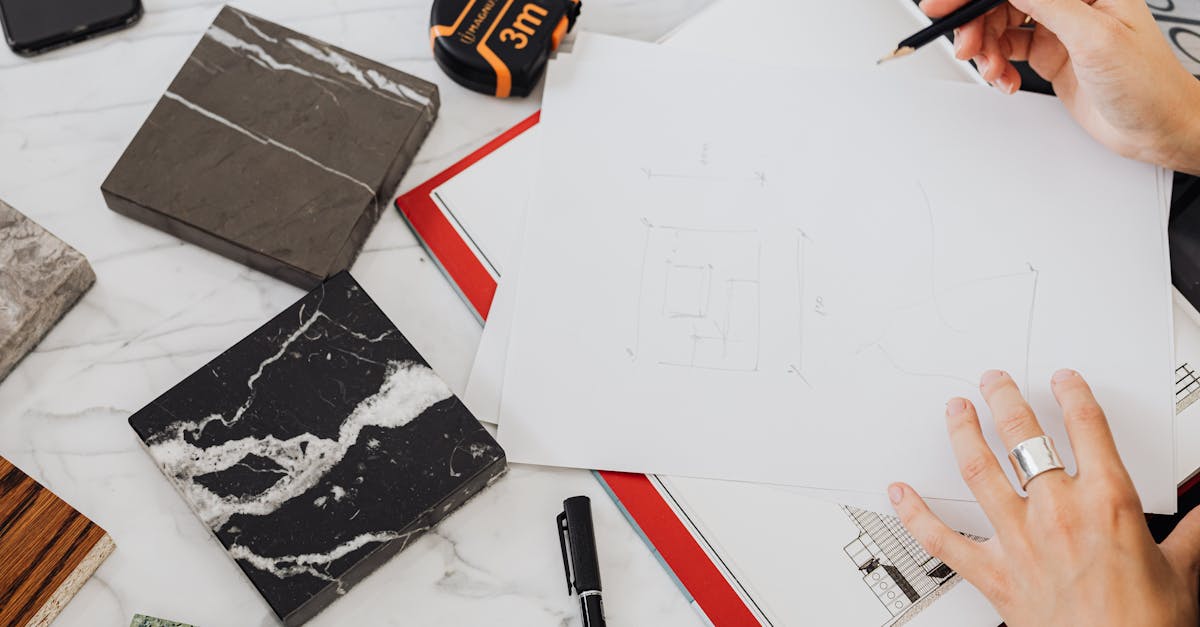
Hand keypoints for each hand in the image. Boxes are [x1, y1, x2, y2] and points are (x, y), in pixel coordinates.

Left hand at [889, 369, 1199, 625]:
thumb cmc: (1146, 625)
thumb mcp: (1182, 569)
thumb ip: (1190, 532)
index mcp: (1108, 503)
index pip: (1087, 428)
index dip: (1073, 396)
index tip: (1063, 381)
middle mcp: (1058, 512)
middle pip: (1024, 438)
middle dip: (1005, 401)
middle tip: (992, 381)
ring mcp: (1020, 540)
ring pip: (980, 472)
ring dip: (963, 435)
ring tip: (955, 412)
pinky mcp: (994, 573)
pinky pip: (942, 540)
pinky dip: (915, 515)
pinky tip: (899, 493)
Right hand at [919, 0, 1199, 174]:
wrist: (1157, 127)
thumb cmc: (1148, 83)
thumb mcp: (1095, 37)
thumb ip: (1048, 4)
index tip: (943, 8)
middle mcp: (1071, 2)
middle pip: (1002, 1)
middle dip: (976, 25)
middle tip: (964, 47)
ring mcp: (1058, 27)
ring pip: (1000, 26)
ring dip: (986, 50)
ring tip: (993, 72)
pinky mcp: (1050, 53)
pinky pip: (1007, 50)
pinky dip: (998, 66)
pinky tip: (1006, 80)